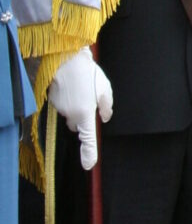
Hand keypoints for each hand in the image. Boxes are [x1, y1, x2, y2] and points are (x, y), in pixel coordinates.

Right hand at [46, 47, 113, 170]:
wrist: (66, 57)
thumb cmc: (88, 73)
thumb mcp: (105, 89)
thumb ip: (106, 106)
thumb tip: (104, 118)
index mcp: (85, 114)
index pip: (87, 139)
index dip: (88, 153)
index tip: (88, 165)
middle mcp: (71, 115)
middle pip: (78, 125)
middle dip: (83, 117)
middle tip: (90, 99)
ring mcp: (60, 109)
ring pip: (70, 114)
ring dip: (76, 106)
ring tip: (82, 87)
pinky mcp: (52, 101)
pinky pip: (63, 105)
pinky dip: (68, 99)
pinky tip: (72, 85)